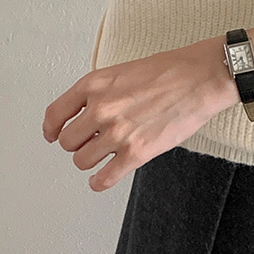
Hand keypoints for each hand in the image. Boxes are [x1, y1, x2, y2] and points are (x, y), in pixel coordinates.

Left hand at [42, 36, 238, 192]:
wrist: (202, 77)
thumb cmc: (172, 70)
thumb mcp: (125, 70)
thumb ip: (102, 91)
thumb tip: (90, 114)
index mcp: (95, 84)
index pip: (55, 113)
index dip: (52, 128)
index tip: (53, 134)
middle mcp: (101, 108)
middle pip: (68, 141)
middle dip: (78, 143)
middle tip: (90, 142)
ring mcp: (117, 132)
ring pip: (82, 161)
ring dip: (91, 160)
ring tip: (104, 155)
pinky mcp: (137, 152)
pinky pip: (104, 179)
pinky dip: (99, 182)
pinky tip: (102, 178)